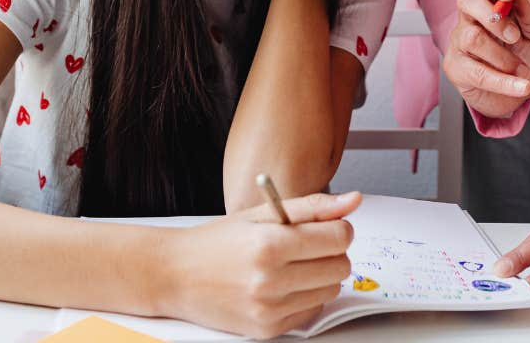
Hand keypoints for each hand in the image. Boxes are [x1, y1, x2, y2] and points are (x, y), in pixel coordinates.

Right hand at [162, 190, 360, 337]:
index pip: (338, 237)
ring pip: (330, 291)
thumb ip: (313, 206)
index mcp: (270, 243)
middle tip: (311, 245)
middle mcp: (270, 280)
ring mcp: (269, 310)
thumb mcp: (263, 212)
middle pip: (340, 267)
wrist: (176, 275)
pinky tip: (284, 284)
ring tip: (295, 263)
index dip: (341, 228)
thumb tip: (353, 201)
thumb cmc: (219, 240)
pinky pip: (311, 312)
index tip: (331, 226)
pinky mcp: (267, 330)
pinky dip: (306, 296)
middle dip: (333, 252)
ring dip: (321, 275)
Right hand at [443, 0, 529, 118]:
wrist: (518, 92)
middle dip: (492, 16)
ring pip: (472, 37)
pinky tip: (520, 86)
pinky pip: (476, 72)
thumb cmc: (526, 57)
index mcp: (491, 0)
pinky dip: (503, 82)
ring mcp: (459, 40)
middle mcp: (471, 16)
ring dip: (503, 56)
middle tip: (515, 36)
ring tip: (520, 68)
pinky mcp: (456, 66)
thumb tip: (523, 0)